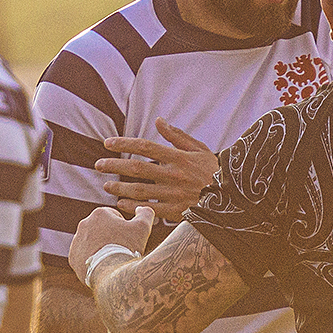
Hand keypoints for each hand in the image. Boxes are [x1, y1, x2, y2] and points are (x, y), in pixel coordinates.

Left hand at [69, 205, 154, 285]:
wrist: (112, 275)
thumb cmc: (128, 248)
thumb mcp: (143, 227)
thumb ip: (145, 213)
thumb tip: (141, 208)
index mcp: (99, 214)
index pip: (114, 217)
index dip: (124, 227)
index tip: (128, 239)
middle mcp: (84, 224)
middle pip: (102, 229)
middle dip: (110, 237)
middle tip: (121, 250)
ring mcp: (76, 241)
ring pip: (92, 242)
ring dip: (100, 248)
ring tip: (112, 260)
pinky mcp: (72, 257)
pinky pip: (84, 256)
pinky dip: (92, 260)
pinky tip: (102, 266)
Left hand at [98, 118, 218, 222]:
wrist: (233, 197)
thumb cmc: (215, 170)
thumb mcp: (199, 149)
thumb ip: (177, 136)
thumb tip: (159, 121)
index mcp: (178, 157)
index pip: (145, 147)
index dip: (124, 144)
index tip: (108, 143)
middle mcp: (173, 175)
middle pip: (136, 168)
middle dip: (114, 166)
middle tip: (98, 165)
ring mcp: (173, 194)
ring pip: (139, 190)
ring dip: (119, 187)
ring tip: (106, 185)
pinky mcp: (176, 211)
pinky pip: (149, 209)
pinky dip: (132, 206)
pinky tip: (121, 203)